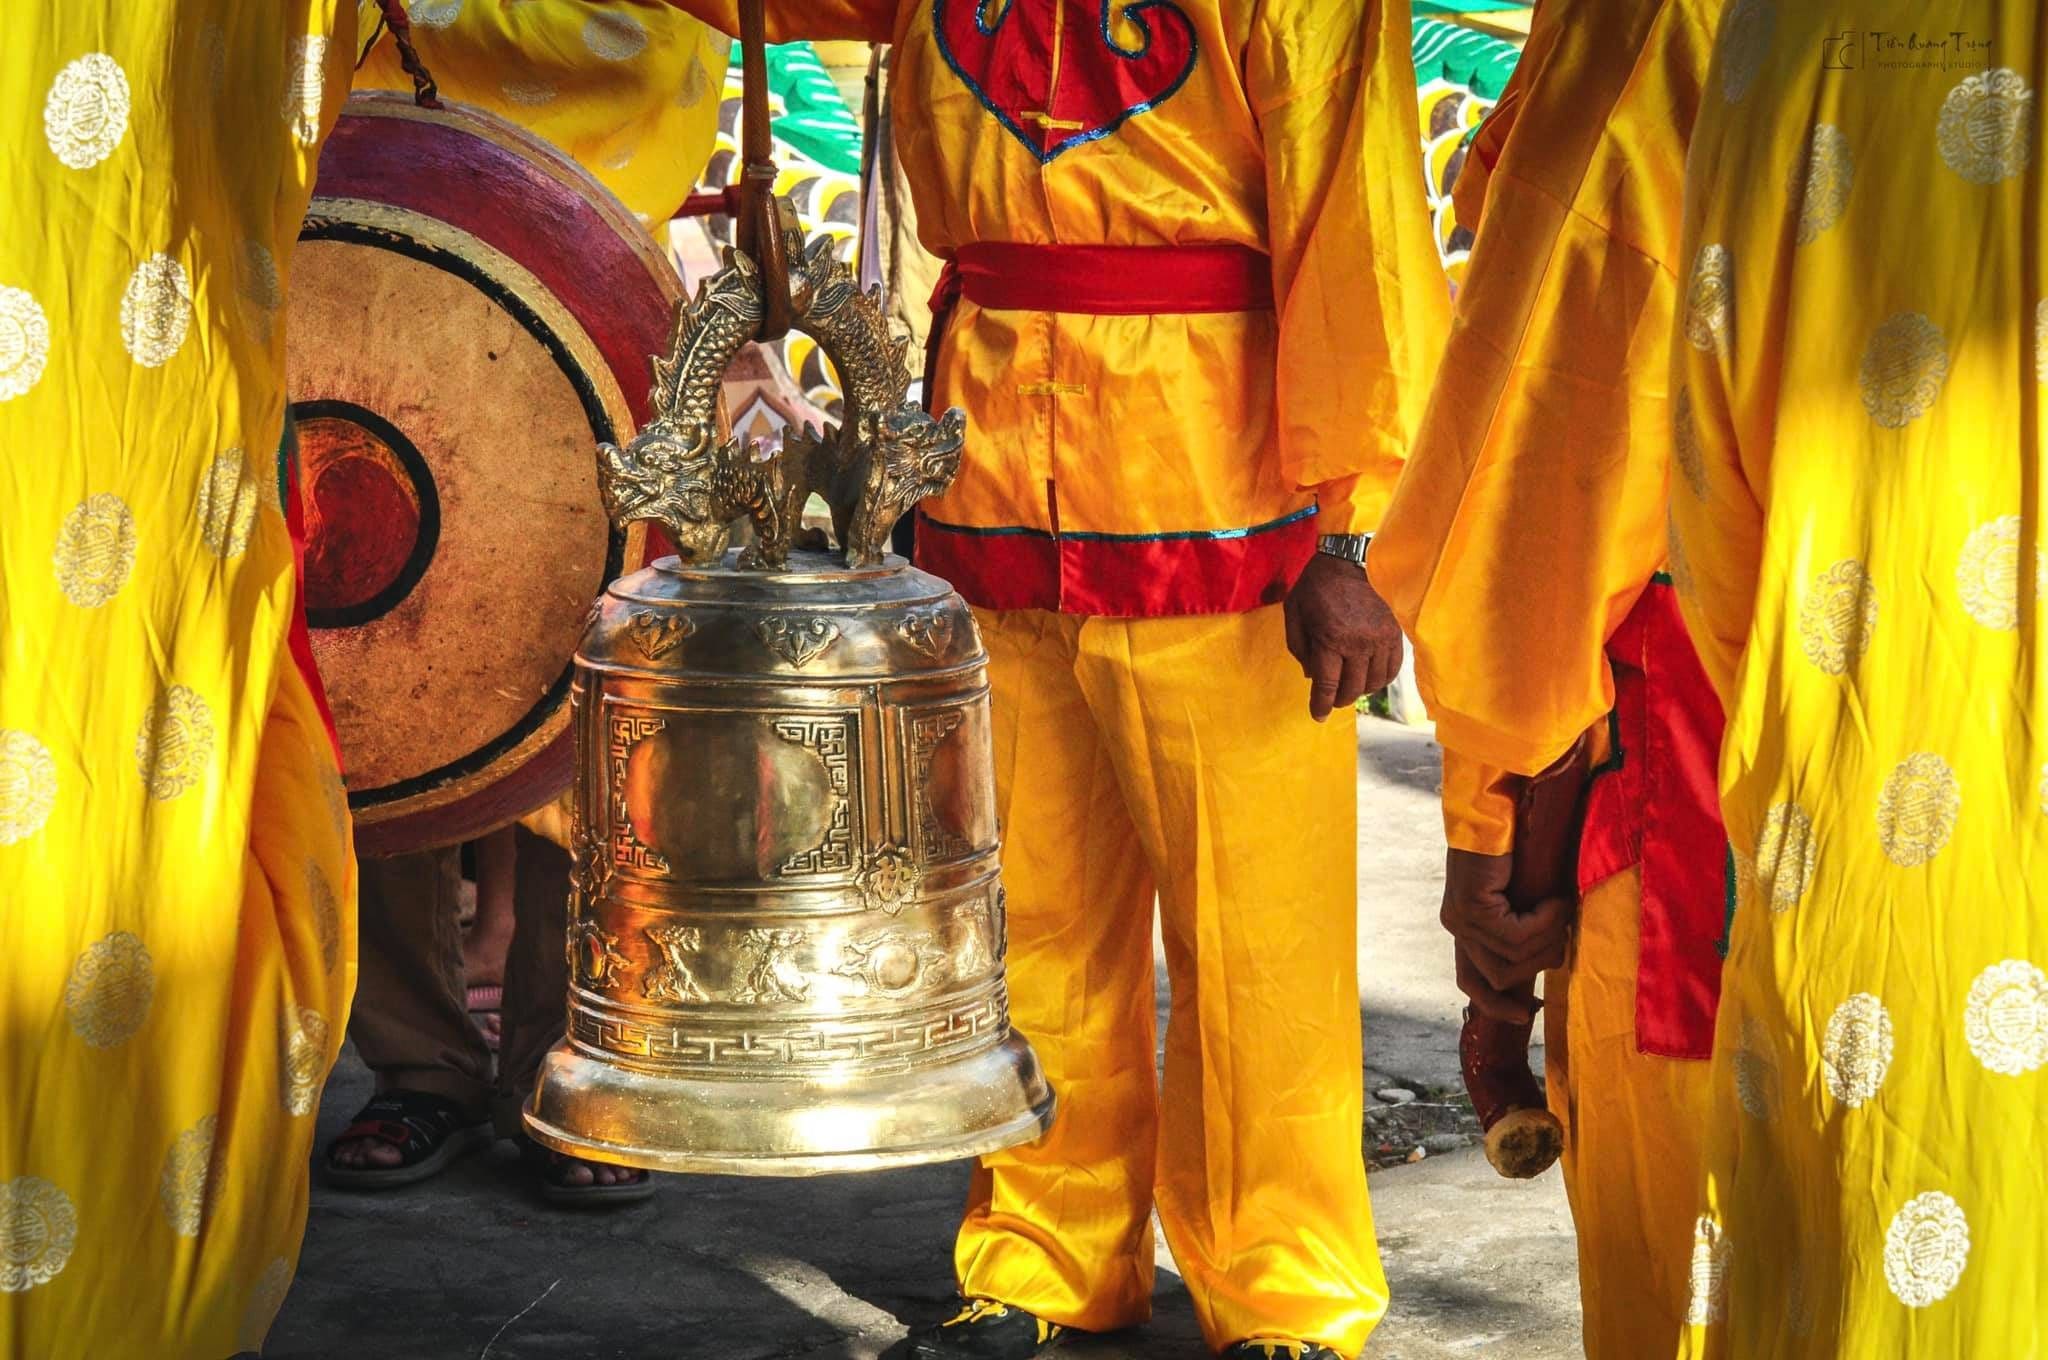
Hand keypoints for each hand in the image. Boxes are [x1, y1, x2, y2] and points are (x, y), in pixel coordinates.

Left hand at [1283, 552, 1404, 720]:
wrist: (1353, 559)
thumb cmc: (1318, 585)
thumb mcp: (1294, 612)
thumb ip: (1298, 647)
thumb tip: (1311, 676)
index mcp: (1330, 639)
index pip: (1327, 686)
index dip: (1320, 706)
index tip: (1318, 716)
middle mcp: (1358, 644)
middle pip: (1351, 690)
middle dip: (1338, 700)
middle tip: (1331, 699)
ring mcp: (1380, 640)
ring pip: (1373, 684)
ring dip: (1359, 691)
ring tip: (1349, 686)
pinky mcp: (1395, 635)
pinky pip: (1392, 670)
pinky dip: (1379, 680)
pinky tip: (1368, 677)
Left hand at [1441, 848, 1572, 1023]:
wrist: (1502, 803)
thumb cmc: (1521, 844)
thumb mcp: (1526, 895)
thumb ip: (1529, 925)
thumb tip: (1553, 959)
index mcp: (1465, 927)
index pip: (1470, 982)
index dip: (1497, 1005)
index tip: (1528, 1014)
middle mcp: (1457, 926)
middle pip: (1499, 979)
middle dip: (1540, 964)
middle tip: (1564, 932)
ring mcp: (1461, 919)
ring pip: (1513, 961)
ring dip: (1548, 938)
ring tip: (1561, 906)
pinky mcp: (1472, 908)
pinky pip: (1517, 937)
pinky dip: (1545, 922)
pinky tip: (1555, 899)